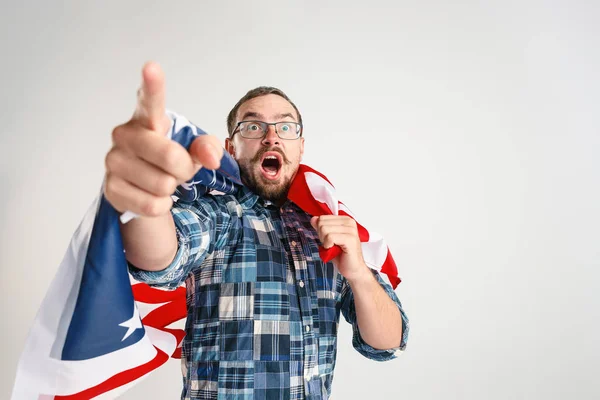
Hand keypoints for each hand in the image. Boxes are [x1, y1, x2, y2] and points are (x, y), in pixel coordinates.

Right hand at [104, 62, 222, 216]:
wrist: (143, 187)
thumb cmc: (169, 159)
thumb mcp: (194, 150)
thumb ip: (207, 147)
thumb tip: (210, 158)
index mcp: (147, 118)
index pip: (150, 99)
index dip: (152, 85)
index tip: (152, 67)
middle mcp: (125, 135)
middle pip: (170, 157)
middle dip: (184, 169)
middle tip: (178, 169)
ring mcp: (113, 161)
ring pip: (162, 185)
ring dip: (171, 189)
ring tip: (161, 180)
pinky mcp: (110, 188)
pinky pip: (152, 204)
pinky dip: (161, 206)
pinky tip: (151, 195)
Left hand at [310, 215, 370, 282]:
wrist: (353, 269)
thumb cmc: (342, 255)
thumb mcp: (327, 239)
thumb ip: (321, 228)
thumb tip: (313, 219)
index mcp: (345, 220)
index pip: (322, 218)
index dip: (320, 230)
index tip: (329, 239)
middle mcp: (349, 222)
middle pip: (322, 223)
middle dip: (322, 236)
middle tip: (332, 245)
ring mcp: (351, 230)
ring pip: (324, 230)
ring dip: (325, 242)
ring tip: (334, 248)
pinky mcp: (350, 239)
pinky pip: (330, 237)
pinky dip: (328, 245)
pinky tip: (334, 250)